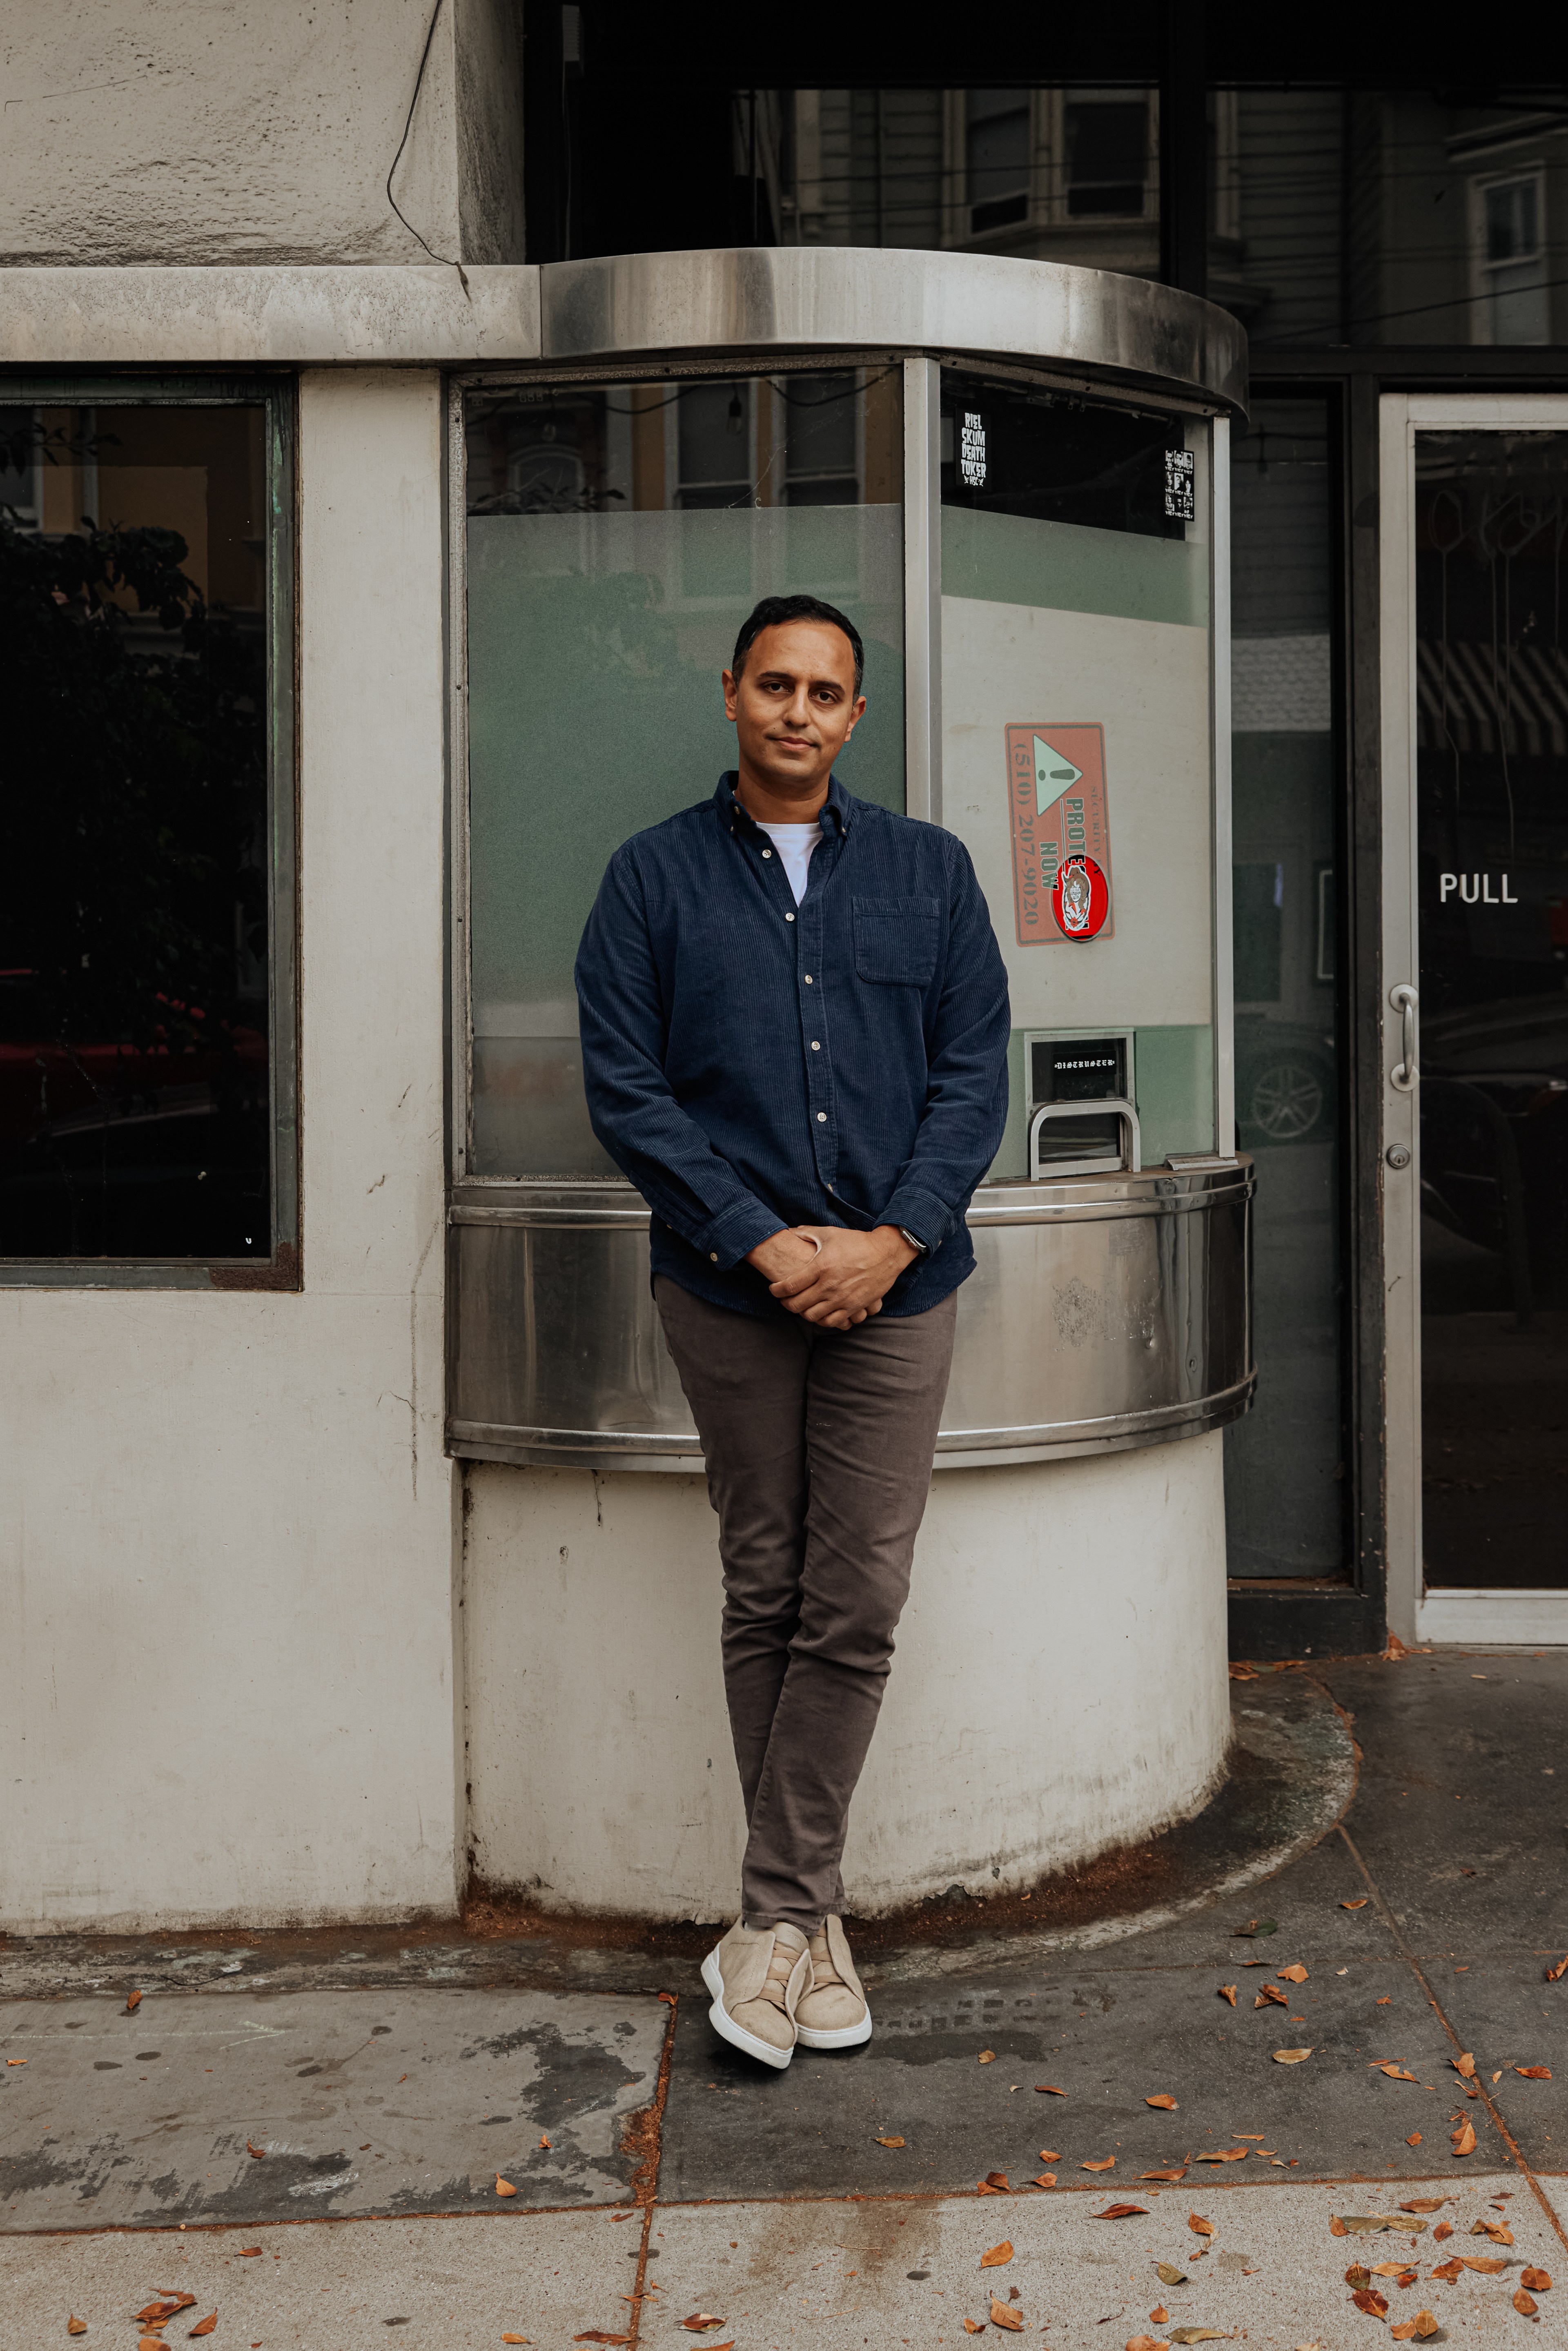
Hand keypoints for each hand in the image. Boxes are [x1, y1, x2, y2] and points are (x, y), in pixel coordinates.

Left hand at [746, 1224, 917, 1328]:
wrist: (886, 1253)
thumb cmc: (856, 1241)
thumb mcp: (830, 1233)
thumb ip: (807, 1233)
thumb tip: (789, 1231)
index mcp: (820, 1267)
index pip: (789, 1286)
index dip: (776, 1290)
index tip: (774, 1289)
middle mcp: (829, 1286)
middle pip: (798, 1305)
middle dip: (787, 1304)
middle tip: (785, 1299)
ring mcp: (842, 1299)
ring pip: (813, 1317)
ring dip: (803, 1313)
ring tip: (802, 1306)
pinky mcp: (854, 1307)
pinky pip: (832, 1322)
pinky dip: (822, 1320)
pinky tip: (820, 1312)